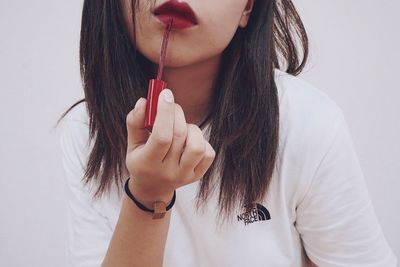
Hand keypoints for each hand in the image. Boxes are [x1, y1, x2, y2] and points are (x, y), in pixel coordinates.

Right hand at [125, 89, 214, 206]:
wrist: (152, 187)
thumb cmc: (141, 160)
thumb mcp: (132, 143)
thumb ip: (135, 121)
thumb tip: (145, 101)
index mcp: (148, 164)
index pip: (161, 137)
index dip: (165, 113)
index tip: (165, 94)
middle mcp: (168, 172)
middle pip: (179, 136)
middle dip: (176, 113)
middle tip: (170, 104)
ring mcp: (185, 175)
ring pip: (197, 145)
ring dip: (190, 128)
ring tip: (180, 128)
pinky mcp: (198, 175)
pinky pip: (208, 153)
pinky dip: (201, 141)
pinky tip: (189, 140)